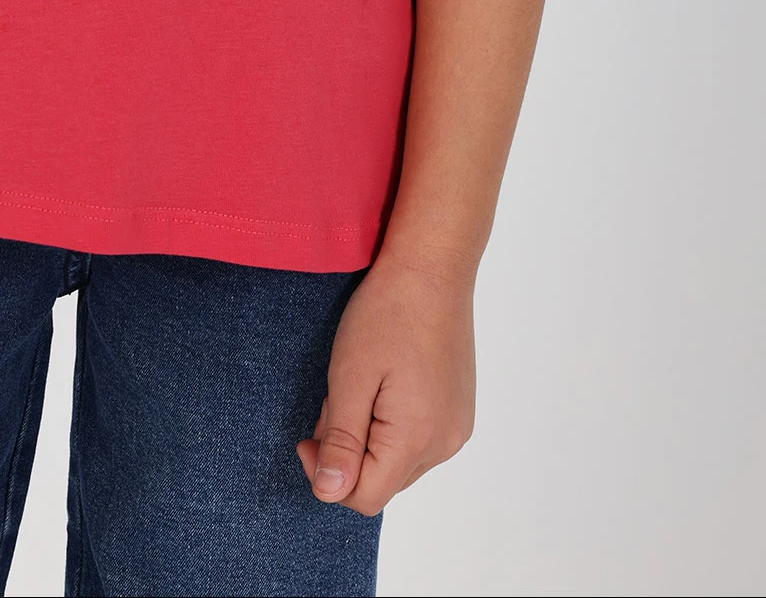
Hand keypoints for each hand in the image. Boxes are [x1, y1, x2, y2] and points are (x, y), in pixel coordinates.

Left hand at [296, 258, 474, 514]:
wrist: (432, 268)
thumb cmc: (386, 314)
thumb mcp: (350, 376)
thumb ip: (341, 441)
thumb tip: (330, 492)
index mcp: (416, 438)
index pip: (364, 496)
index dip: (327, 475)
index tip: (307, 436)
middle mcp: (445, 443)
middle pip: (382, 480)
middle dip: (347, 452)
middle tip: (334, 399)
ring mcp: (457, 427)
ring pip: (398, 461)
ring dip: (368, 438)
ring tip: (359, 385)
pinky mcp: (459, 410)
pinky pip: (418, 440)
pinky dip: (391, 425)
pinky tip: (383, 383)